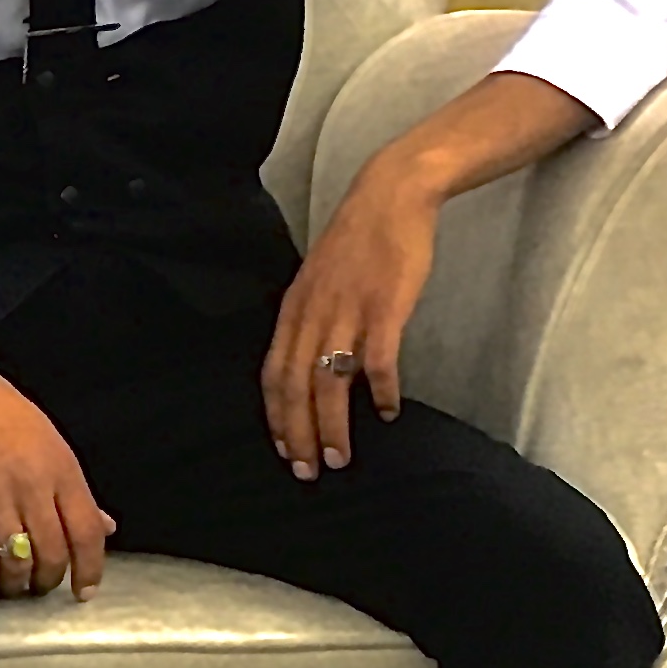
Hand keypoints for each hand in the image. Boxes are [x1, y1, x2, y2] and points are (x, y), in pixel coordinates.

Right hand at [0, 317, 115, 599]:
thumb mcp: (46, 438)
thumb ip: (72, 487)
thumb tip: (105, 525)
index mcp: (61, 465)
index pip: (87, 530)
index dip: (91, 568)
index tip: (85, 591)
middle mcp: (33, 482)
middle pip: (52, 553)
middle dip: (48, 581)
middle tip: (41, 589)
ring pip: (16, 560)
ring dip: (15, 585)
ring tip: (11, 588)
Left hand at [262, 148, 441, 479]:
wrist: (392, 195)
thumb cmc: (358, 239)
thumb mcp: (320, 278)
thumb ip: (313, 319)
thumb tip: (312, 365)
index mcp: (296, 307)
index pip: (274, 373)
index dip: (276, 417)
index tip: (283, 451)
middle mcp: (314, 312)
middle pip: (296, 385)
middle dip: (299, 434)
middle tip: (308, 472)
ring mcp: (349, 309)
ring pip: (330, 381)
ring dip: (333, 425)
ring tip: (341, 457)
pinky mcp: (385, 306)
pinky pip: (379, 359)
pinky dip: (381, 391)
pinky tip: (388, 411)